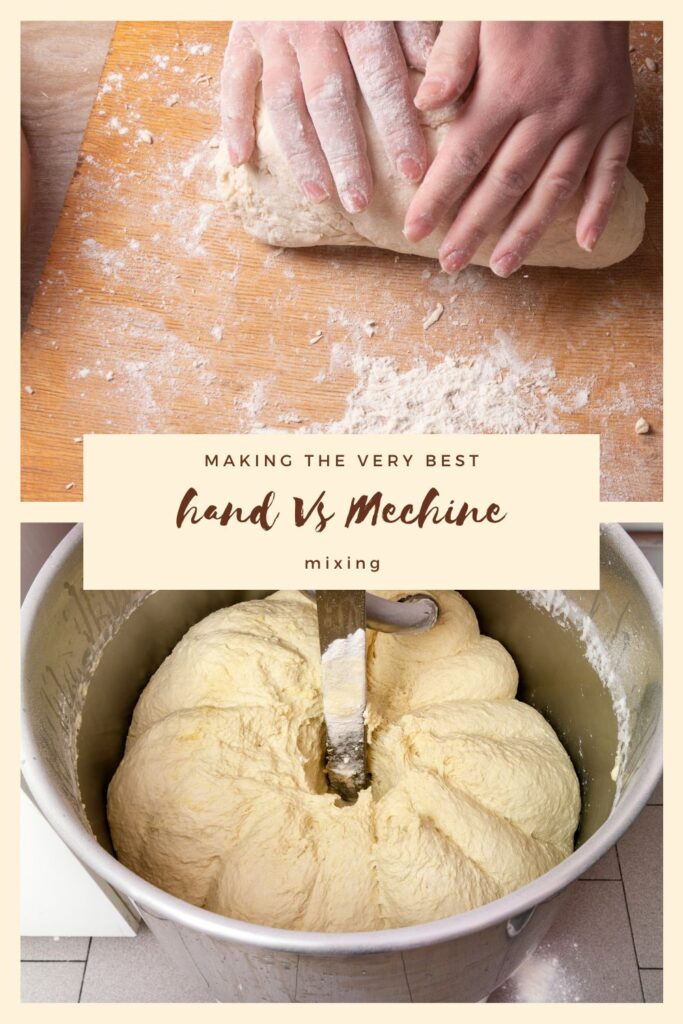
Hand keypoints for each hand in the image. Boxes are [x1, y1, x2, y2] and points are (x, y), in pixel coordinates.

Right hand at [221, 21, 434, 212]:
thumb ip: (418, 27)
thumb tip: (437, 85)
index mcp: (359, 12)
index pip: (381, 79)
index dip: (398, 128)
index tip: (413, 171)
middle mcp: (312, 25)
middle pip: (329, 100)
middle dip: (347, 155)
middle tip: (360, 201)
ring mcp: (273, 30)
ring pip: (284, 101)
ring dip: (301, 152)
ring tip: (320, 193)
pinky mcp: (243, 31)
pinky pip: (234, 79)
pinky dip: (233, 119)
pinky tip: (240, 159)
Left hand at [404, 22, 634, 275]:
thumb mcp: (476, 10)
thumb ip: (452, 57)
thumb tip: (424, 103)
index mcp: (509, 85)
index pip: (464, 156)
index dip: (437, 198)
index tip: (416, 232)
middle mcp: (550, 109)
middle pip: (505, 183)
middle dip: (474, 227)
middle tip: (451, 263)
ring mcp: (588, 113)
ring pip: (555, 186)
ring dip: (528, 231)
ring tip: (503, 266)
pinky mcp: (618, 110)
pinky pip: (612, 166)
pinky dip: (601, 205)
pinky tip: (585, 241)